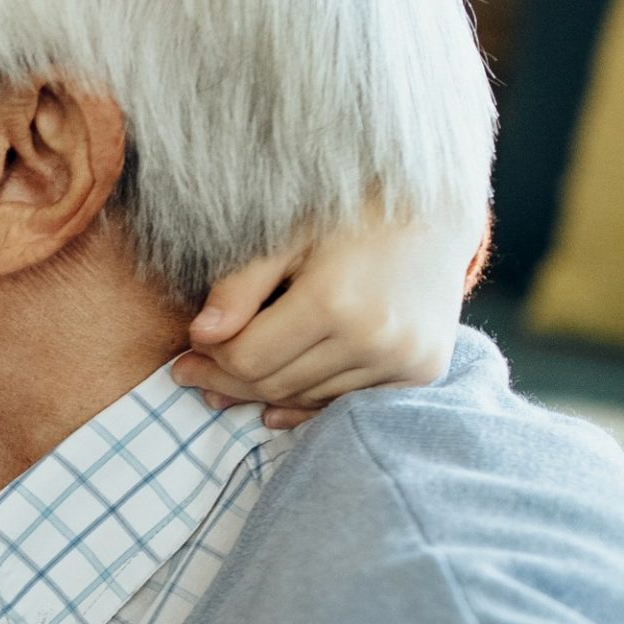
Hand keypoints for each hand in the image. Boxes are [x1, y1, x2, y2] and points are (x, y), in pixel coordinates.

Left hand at [174, 202, 484, 427]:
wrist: (436, 215)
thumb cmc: (350, 217)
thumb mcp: (287, 236)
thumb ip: (240, 285)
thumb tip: (200, 335)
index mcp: (333, 300)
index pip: (248, 357)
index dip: (210, 357)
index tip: (188, 350)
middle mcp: (373, 338)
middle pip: (274, 383)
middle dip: (225, 381)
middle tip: (190, 374)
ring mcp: (402, 360)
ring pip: (306, 398)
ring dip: (262, 395)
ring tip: (224, 387)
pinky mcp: (422, 372)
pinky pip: (346, 404)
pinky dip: (305, 406)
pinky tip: (271, 408)